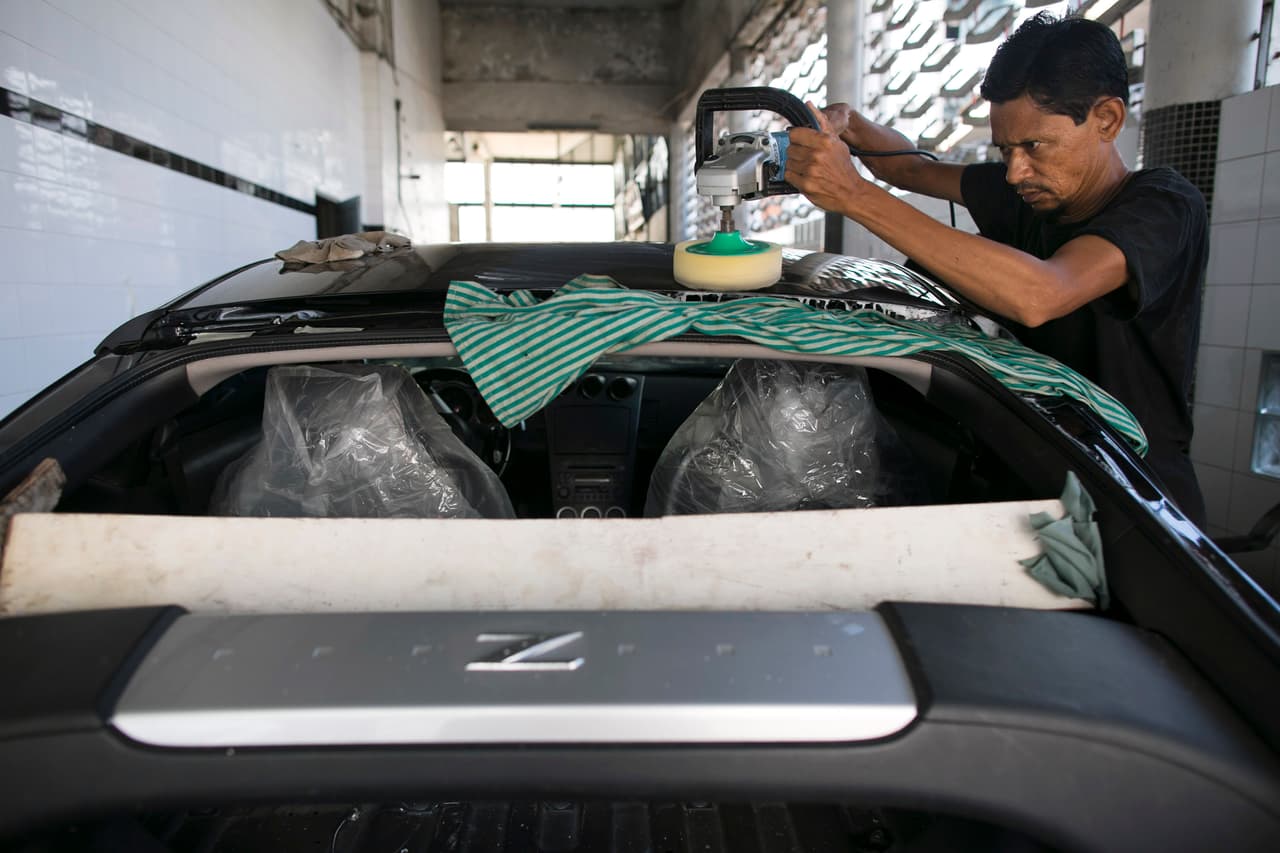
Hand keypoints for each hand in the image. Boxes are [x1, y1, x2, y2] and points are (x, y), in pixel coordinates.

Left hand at [786, 101, 866, 215]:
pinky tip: (805, 177)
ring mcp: (810, 170)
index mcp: (824, 141)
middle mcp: (817, 154)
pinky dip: (794, 177)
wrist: (851, 192)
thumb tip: (809, 105)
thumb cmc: (843, 167)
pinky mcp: (806, 184)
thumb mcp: (837, 142)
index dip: (796, 139)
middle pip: (790, 149)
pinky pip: (788, 176)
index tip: (800, 143)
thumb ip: (822, 123)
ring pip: (788, 162)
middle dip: (796, 154)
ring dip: (794, 166)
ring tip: (807, 169)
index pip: (795, 134)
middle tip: (807, 159)